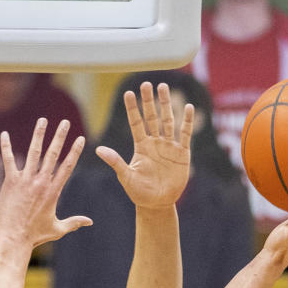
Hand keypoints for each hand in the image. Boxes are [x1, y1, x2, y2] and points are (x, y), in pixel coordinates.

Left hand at [0, 119, 89, 249]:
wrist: (13, 239)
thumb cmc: (35, 236)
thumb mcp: (58, 229)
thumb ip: (74, 222)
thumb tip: (90, 222)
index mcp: (54, 191)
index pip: (67, 166)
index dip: (75, 151)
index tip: (80, 138)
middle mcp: (41, 182)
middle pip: (53, 154)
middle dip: (59, 136)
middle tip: (64, 122)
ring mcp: (25, 181)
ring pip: (33, 153)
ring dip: (38, 135)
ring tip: (42, 120)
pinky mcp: (10, 182)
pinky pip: (8, 160)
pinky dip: (6, 147)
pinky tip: (4, 134)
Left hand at [96, 81, 192, 209]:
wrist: (157, 203)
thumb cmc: (139, 192)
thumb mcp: (126, 177)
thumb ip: (115, 161)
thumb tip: (98, 149)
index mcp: (141, 146)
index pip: (136, 123)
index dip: (132, 109)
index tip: (128, 93)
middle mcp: (155, 142)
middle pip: (151, 117)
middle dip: (148, 101)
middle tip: (146, 83)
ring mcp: (169, 146)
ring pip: (168, 120)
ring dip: (166, 104)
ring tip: (164, 87)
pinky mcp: (182, 153)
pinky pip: (185, 134)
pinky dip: (187, 121)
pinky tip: (188, 107)